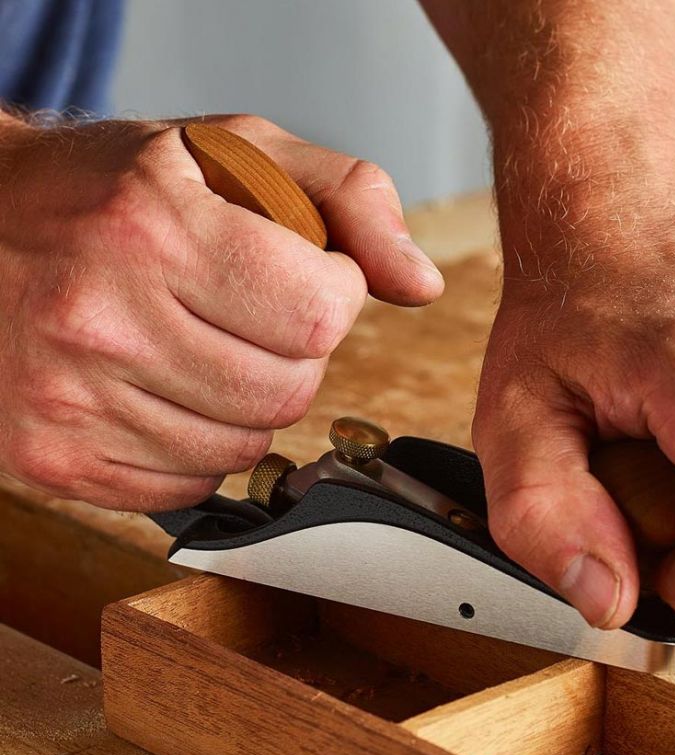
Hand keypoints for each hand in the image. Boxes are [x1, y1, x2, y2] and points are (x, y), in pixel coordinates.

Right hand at [0, 114, 442, 509]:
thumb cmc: (112, 189)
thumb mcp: (234, 152)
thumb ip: (346, 199)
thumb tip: (422, 285)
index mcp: (154, 227)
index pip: (320, 314)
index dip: (334, 296)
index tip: (304, 275)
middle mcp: (104, 318)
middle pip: (290, 392)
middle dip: (294, 355)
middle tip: (247, 314)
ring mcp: (71, 400)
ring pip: (244, 448)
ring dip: (248, 405)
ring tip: (198, 347)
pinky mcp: (56, 459)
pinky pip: (189, 486)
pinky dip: (198, 448)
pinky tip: (163, 392)